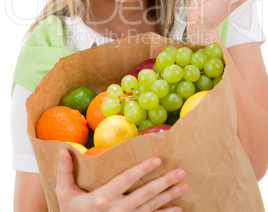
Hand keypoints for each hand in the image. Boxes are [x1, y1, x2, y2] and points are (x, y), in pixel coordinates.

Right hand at [56, 149, 187, 211]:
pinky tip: (177, 209)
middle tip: (181, 172)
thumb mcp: (64, 194)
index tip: (158, 159)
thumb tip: (64, 150)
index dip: (142, 169)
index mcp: (103, 198)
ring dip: (169, 196)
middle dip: (165, 183)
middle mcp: (117, 210)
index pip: (127, 180)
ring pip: (152, 208)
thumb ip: (65, 172)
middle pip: (145, 194)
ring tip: (184, 186)